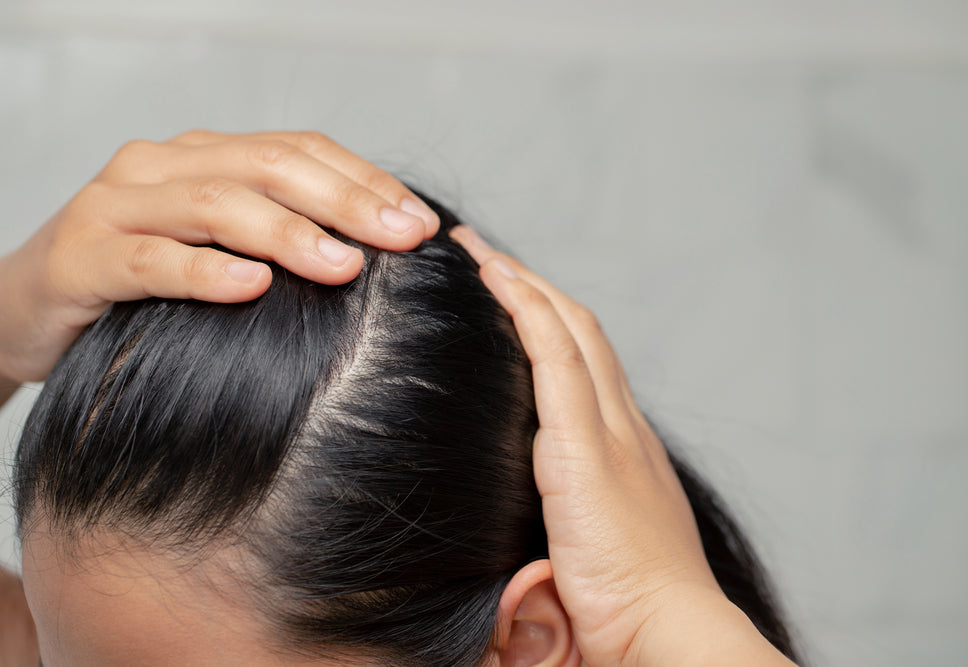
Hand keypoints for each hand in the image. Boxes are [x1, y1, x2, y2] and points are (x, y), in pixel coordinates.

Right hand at [0, 130, 439, 382]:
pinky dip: (203, 271)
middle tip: (403, 239)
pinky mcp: (81, 257)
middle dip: (345, 202)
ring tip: (344, 265)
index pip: (299, 151)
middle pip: (268, 168)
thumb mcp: (213, 248)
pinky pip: (151, 260)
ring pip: (215, 205)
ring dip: (287, 234)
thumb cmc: (137, 284)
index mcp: (204, 157)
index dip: (364, 181)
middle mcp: (163, 166)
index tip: (420, 223)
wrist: (24, 308)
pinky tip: (250, 286)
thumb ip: (275, 238)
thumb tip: (371, 258)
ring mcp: (117, 205)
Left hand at [451, 227, 791, 666]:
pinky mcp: (585, 445)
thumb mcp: (592, 563)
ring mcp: (610, 433)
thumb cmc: (631, 618)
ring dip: (523, 283)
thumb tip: (525, 568)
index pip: (590, 369)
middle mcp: (625, 430)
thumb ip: (562, 540)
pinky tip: (494, 278)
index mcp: (627, 455)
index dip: (554, 326)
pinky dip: (525, 308)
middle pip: (582, 334)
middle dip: (535, 288)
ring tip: (478, 253)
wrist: (667, 637)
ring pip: (569, 330)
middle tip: (487, 257)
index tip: (516, 299)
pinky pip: (554, 354)